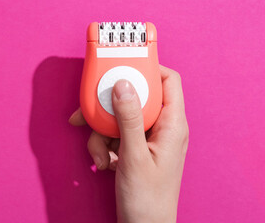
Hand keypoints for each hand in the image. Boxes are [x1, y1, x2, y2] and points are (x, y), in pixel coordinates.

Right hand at [69, 65, 188, 222]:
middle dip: (110, 108)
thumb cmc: (148, 200)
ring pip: (121, 117)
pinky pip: (117, 134)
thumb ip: (128, 118)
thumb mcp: (133, 155)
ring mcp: (150, 139)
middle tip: (90, 116)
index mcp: (174, 125)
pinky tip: (104, 163)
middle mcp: (164, 128)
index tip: (122, 66)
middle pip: (136, 98)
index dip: (147, 69)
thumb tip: (123, 84)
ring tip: (101, 156)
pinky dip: (105, 145)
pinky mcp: (137, 150)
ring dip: (103, 133)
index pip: (168, 81)